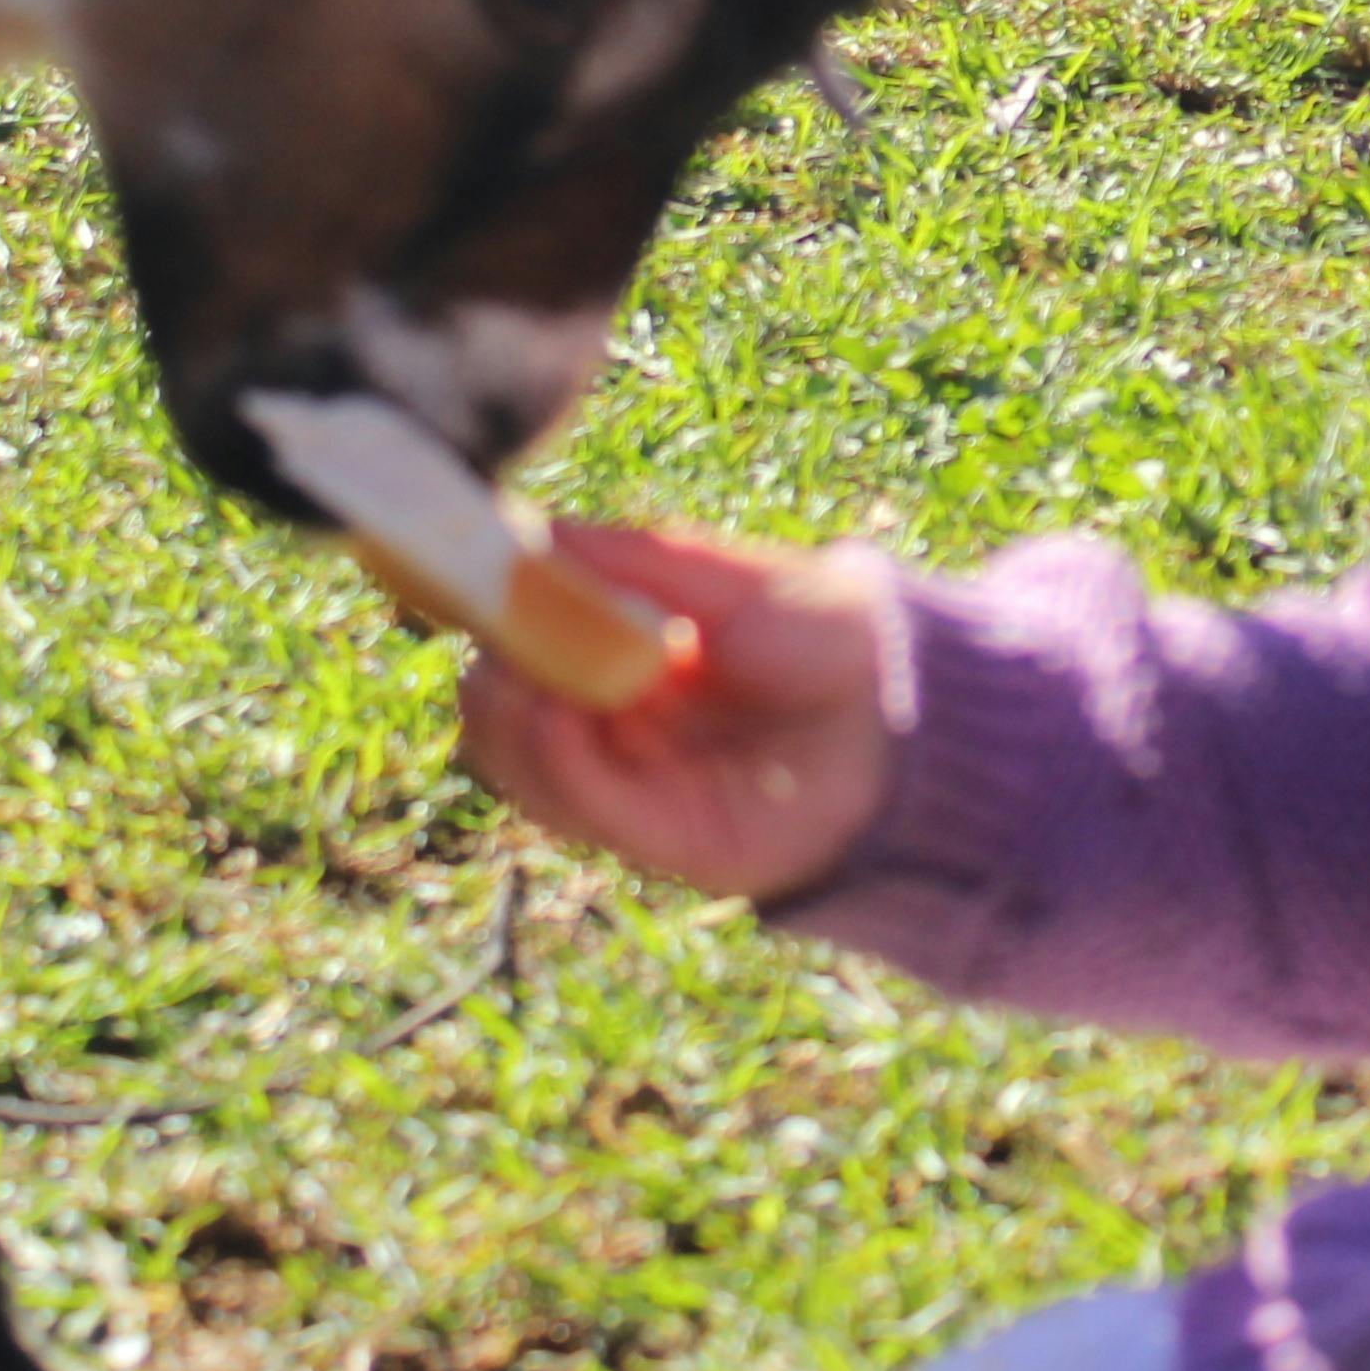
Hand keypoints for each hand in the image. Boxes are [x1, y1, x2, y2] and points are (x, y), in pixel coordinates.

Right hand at [454, 520, 895, 904]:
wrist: (914, 709)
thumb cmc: (825, 633)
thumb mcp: (720, 580)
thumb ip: (630, 559)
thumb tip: (532, 530)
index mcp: (624, 666)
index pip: (522, 655)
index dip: (486, 625)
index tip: (455, 581)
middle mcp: (618, 732)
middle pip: (508, 720)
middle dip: (486, 676)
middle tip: (483, 635)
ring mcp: (637, 789)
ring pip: (528, 771)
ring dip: (506, 721)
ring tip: (509, 673)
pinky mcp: (664, 841)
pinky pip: (585, 808)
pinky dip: (553, 760)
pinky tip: (549, 710)